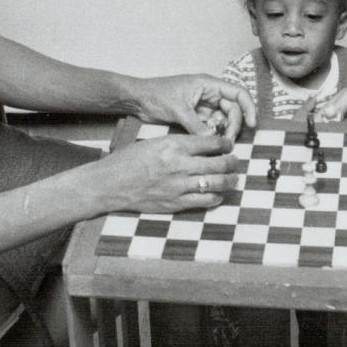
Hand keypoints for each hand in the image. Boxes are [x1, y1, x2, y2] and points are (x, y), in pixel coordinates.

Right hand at [102, 132, 239, 212]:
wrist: (110, 184)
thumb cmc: (129, 160)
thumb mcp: (154, 142)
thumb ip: (178, 144)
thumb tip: (202, 145)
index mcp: (173, 145)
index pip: (210, 142)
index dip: (225, 143)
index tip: (228, 144)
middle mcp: (179, 165)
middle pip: (219, 163)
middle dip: (232, 162)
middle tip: (235, 162)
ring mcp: (178, 186)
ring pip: (216, 183)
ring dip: (230, 181)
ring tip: (233, 178)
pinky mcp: (175, 203)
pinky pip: (205, 201)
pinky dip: (216, 197)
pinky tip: (218, 194)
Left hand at [136, 74, 255, 137]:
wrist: (137, 99)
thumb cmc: (155, 94)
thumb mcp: (178, 109)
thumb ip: (196, 125)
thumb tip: (213, 139)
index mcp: (208, 84)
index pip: (238, 93)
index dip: (248, 108)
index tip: (251, 124)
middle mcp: (209, 94)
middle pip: (232, 110)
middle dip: (233, 125)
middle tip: (228, 142)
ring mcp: (202, 106)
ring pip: (222, 120)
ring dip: (223, 132)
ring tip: (219, 144)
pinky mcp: (195, 117)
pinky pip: (210, 127)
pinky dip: (212, 135)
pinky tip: (209, 142)